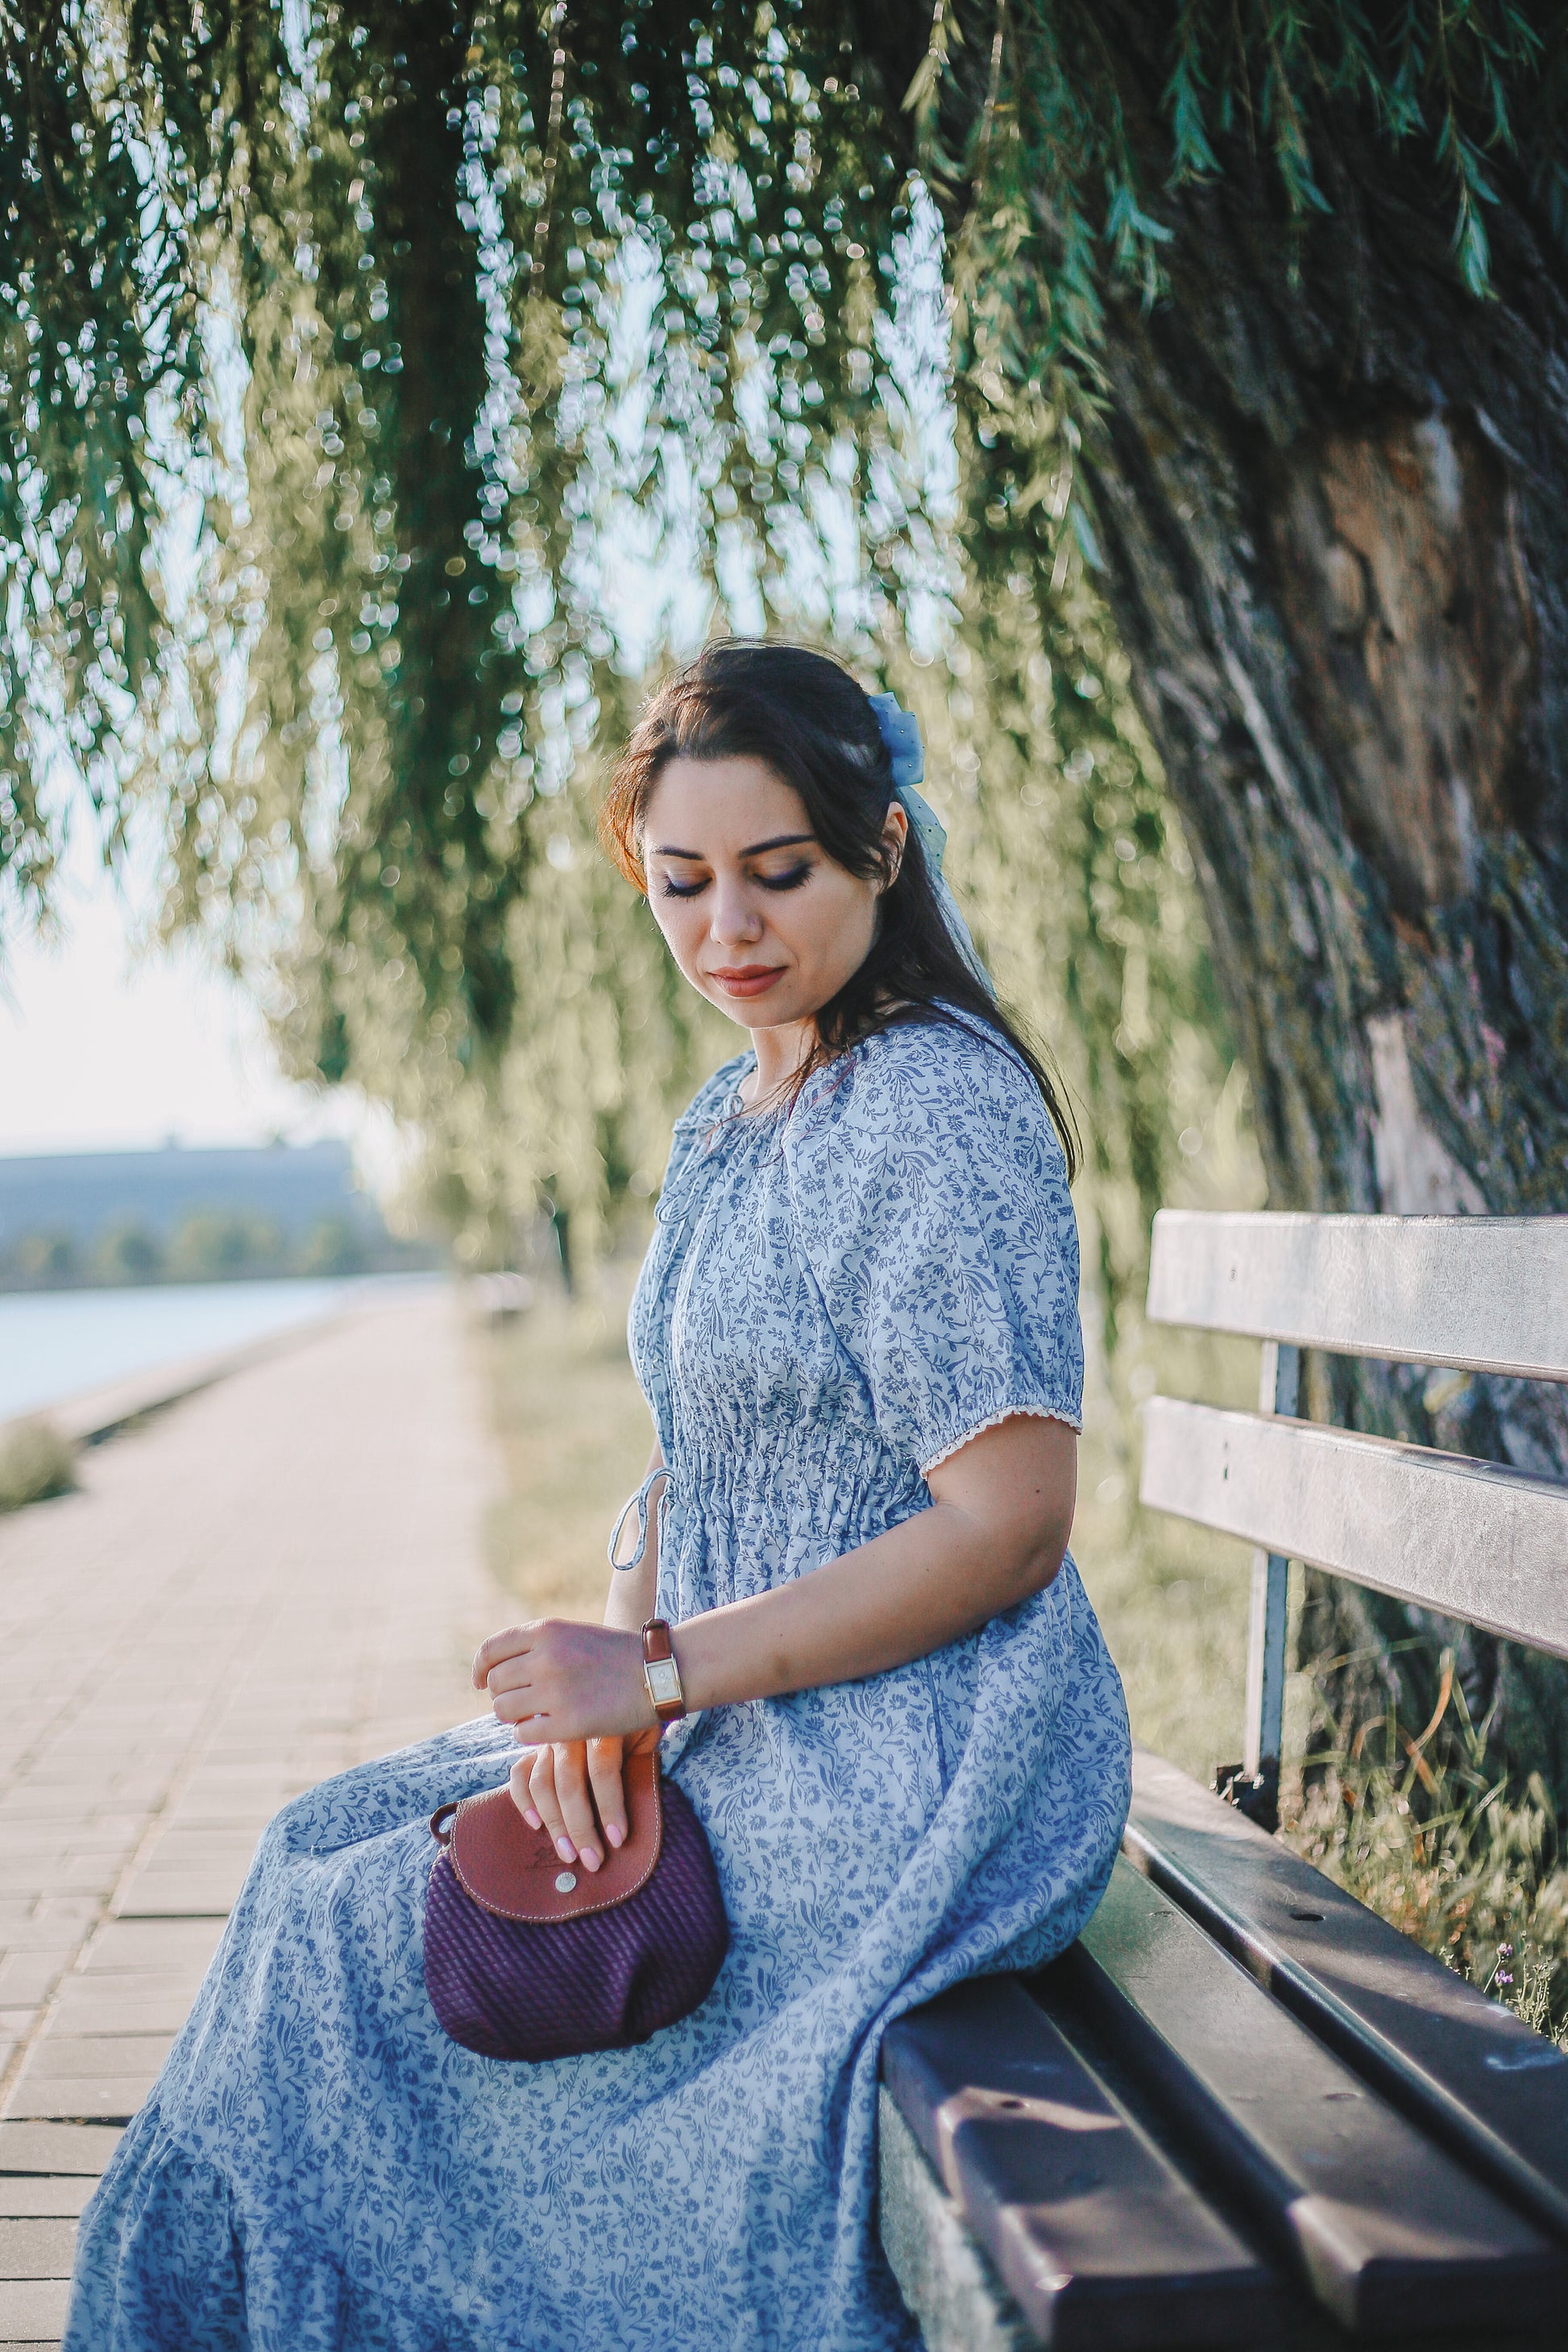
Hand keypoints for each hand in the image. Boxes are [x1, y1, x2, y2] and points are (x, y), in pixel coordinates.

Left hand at [472, 1618, 657, 1743]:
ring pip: (503, 1710)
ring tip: (538, 1713)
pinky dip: (531, 1733)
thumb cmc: (616, 1655)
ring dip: (515, 1715)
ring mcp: (555, 1692)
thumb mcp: (573, 1634)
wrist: (660, 1673)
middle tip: (524, 1701)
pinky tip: (550, 1727)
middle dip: (504, 1694)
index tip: (480, 1682)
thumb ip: (537, 1645)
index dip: (480, 1669)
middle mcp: (545, 1658)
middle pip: (494, 1684)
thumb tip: (494, 1669)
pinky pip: (523, 1733)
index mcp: (546, 1631)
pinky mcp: (567, 1724)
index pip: (490, 1651)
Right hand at [508, 1730, 661, 1871]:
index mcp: (603, 1724)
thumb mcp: (645, 1733)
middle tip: (593, 1861)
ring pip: (543, 1784)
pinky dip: (523, 1800)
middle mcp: (571, 1730)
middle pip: (569, 1783)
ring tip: (569, 1854)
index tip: (618, 1839)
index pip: (603, 1770)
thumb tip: (636, 1812)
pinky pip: (520, 1773)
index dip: (610, 1807)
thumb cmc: (638, 1717)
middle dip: (581, 1828)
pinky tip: (536, 1825)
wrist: (622, 1683)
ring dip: (555, 1823)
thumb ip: (637, 1762)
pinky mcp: (535, 1745)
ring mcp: (550, 1737)